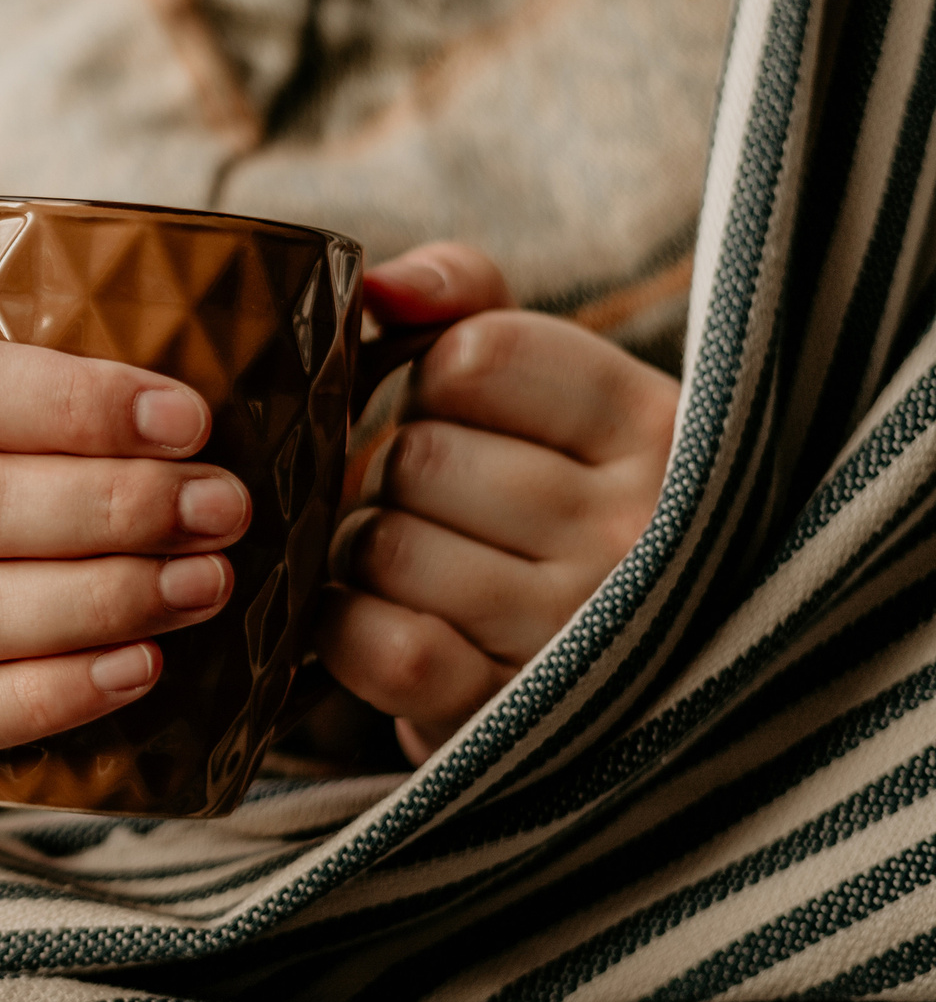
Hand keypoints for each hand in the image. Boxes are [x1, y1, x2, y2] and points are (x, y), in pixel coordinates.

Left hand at [314, 241, 677, 761]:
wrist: (595, 685)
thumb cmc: (548, 498)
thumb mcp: (545, 387)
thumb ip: (465, 300)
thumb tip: (379, 287)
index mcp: (656, 428)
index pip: (478, 354)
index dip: (424, 375)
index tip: (447, 408)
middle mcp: (639, 530)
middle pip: (417, 454)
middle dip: (389, 474)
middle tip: (425, 505)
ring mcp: (577, 630)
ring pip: (383, 545)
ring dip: (362, 551)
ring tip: (412, 565)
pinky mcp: (507, 714)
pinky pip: (381, 644)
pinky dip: (345, 627)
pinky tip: (375, 619)